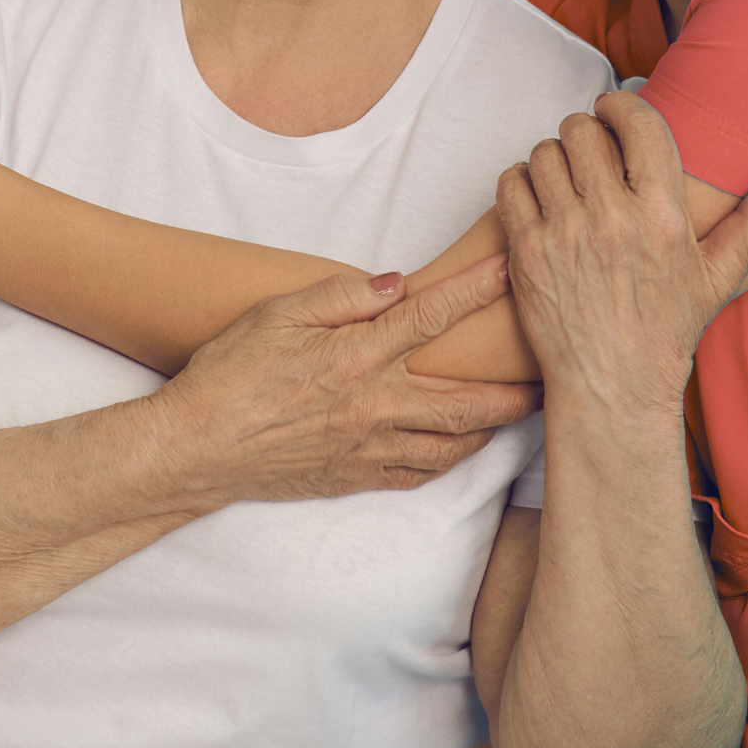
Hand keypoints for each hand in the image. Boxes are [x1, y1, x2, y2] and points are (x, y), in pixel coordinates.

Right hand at [154, 254, 541, 504]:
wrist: (196, 448)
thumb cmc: (229, 374)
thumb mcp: (278, 313)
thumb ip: (342, 296)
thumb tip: (397, 282)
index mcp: (356, 357)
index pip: (431, 317)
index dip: (477, 291)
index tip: (512, 270)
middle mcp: (373, 406)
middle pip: (465, 400)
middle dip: (513, 389)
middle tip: (551, 376)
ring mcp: (367, 448)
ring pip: (450, 445)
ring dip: (490, 430)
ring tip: (517, 414)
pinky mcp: (354, 477)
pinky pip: (416, 474)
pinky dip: (446, 461)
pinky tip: (459, 450)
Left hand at [496, 91, 747, 424]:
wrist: (612, 387)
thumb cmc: (666, 332)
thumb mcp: (718, 277)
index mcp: (662, 216)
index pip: (637, 124)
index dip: (620, 106)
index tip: (613, 111)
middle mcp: (611, 218)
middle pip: (582, 130)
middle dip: (585, 132)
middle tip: (590, 149)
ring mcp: (563, 234)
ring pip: (544, 153)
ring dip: (553, 157)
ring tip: (566, 177)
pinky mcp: (526, 253)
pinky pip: (512, 184)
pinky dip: (521, 182)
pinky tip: (538, 198)